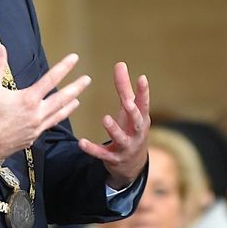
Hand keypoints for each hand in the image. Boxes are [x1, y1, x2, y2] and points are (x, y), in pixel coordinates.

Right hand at [0, 44, 90, 164]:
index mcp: (29, 100)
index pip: (50, 79)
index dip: (64, 67)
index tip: (74, 59)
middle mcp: (36, 114)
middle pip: (62, 99)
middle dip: (76, 88)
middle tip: (87, 80)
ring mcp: (36, 128)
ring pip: (58, 115)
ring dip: (69, 107)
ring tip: (77, 101)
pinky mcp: (31, 139)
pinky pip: (47, 127)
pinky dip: (54, 120)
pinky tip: (54, 118)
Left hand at [78, 61, 149, 188]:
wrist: (132, 164)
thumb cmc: (130, 129)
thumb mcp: (129, 110)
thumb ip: (124, 88)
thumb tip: (120, 63)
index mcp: (142, 119)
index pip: (144, 104)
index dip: (144, 92)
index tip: (142, 78)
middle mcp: (136, 133)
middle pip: (137, 122)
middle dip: (133, 112)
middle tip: (126, 101)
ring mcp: (126, 147)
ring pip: (120, 139)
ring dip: (113, 130)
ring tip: (105, 119)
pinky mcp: (113, 158)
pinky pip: (102, 154)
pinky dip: (92, 149)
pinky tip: (82, 142)